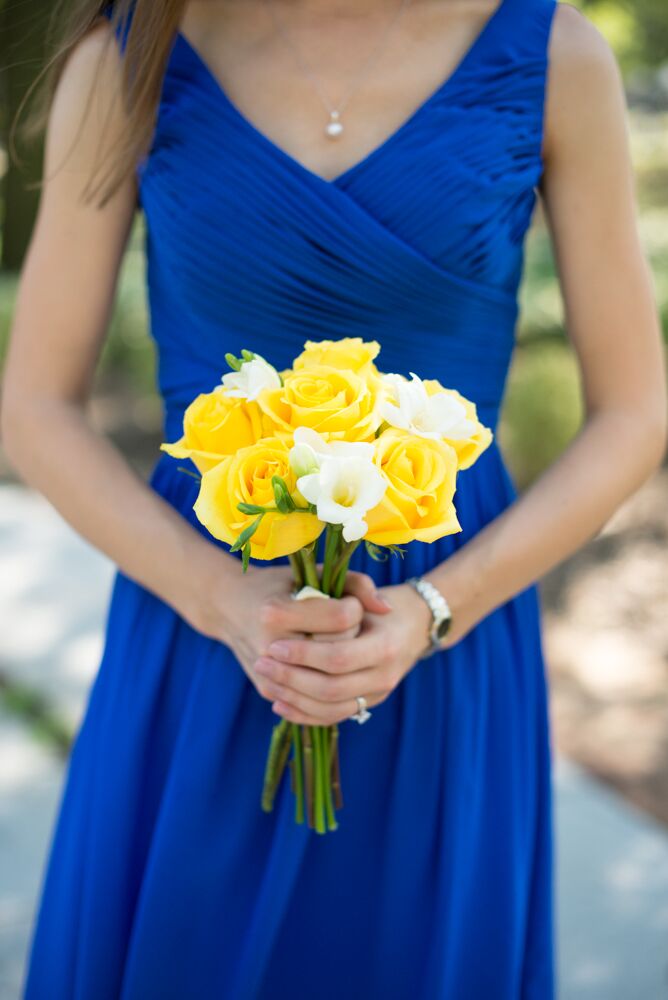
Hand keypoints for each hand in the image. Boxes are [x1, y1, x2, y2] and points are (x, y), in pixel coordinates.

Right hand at [181, 551, 392, 695]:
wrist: (228, 607)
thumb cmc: (277, 585)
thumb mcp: (312, 574)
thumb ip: (355, 583)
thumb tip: (387, 609)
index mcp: (276, 612)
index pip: (341, 618)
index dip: (355, 609)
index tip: (348, 603)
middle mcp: (269, 644)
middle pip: (338, 650)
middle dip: (351, 638)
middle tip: (344, 625)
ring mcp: (267, 672)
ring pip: (329, 681)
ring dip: (345, 665)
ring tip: (338, 645)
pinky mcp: (268, 689)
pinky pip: (312, 700)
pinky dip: (334, 690)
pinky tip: (341, 673)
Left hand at [251, 581, 435, 724]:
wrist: (415, 625)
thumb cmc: (380, 604)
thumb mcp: (366, 591)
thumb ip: (355, 586)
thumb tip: (336, 606)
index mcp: (384, 645)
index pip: (338, 657)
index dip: (303, 654)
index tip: (275, 645)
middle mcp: (384, 674)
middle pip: (331, 687)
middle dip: (292, 678)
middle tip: (262, 662)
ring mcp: (377, 694)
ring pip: (330, 708)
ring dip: (293, 698)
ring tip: (267, 681)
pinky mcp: (367, 704)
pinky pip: (332, 717)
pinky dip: (303, 714)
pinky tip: (279, 703)